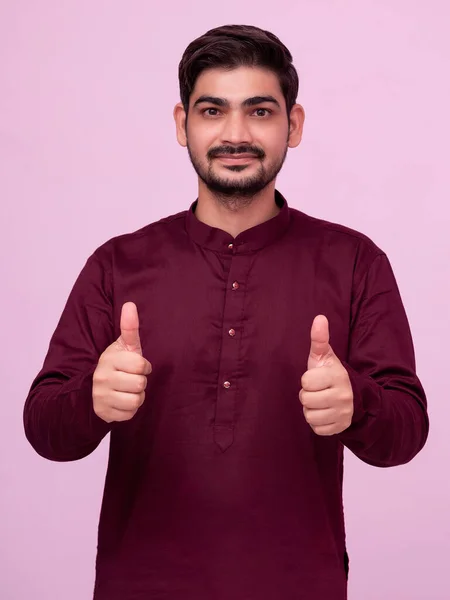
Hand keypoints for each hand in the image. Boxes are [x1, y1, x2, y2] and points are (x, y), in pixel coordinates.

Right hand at [93, 302, 151, 422]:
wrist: (92, 389)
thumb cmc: (116, 365)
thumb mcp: (123, 346)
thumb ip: (129, 327)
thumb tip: (130, 304)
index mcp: (109, 359)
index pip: (141, 365)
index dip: (143, 366)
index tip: (136, 366)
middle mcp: (102, 378)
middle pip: (140, 384)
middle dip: (140, 382)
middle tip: (131, 378)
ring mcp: (101, 397)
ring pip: (136, 400)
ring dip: (137, 396)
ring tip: (127, 390)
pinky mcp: (104, 413)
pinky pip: (130, 414)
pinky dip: (130, 409)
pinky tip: (122, 401)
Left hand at [299, 315, 353, 435]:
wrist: (355, 398)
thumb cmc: (331, 374)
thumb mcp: (325, 357)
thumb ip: (320, 339)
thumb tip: (319, 318)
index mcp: (338, 376)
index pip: (306, 381)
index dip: (308, 380)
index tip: (317, 379)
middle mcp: (343, 396)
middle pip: (306, 399)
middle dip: (308, 395)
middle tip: (319, 391)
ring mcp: (343, 414)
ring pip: (309, 415)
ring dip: (311, 409)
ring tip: (321, 402)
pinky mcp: (340, 428)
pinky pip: (316, 428)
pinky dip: (317, 422)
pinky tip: (325, 413)